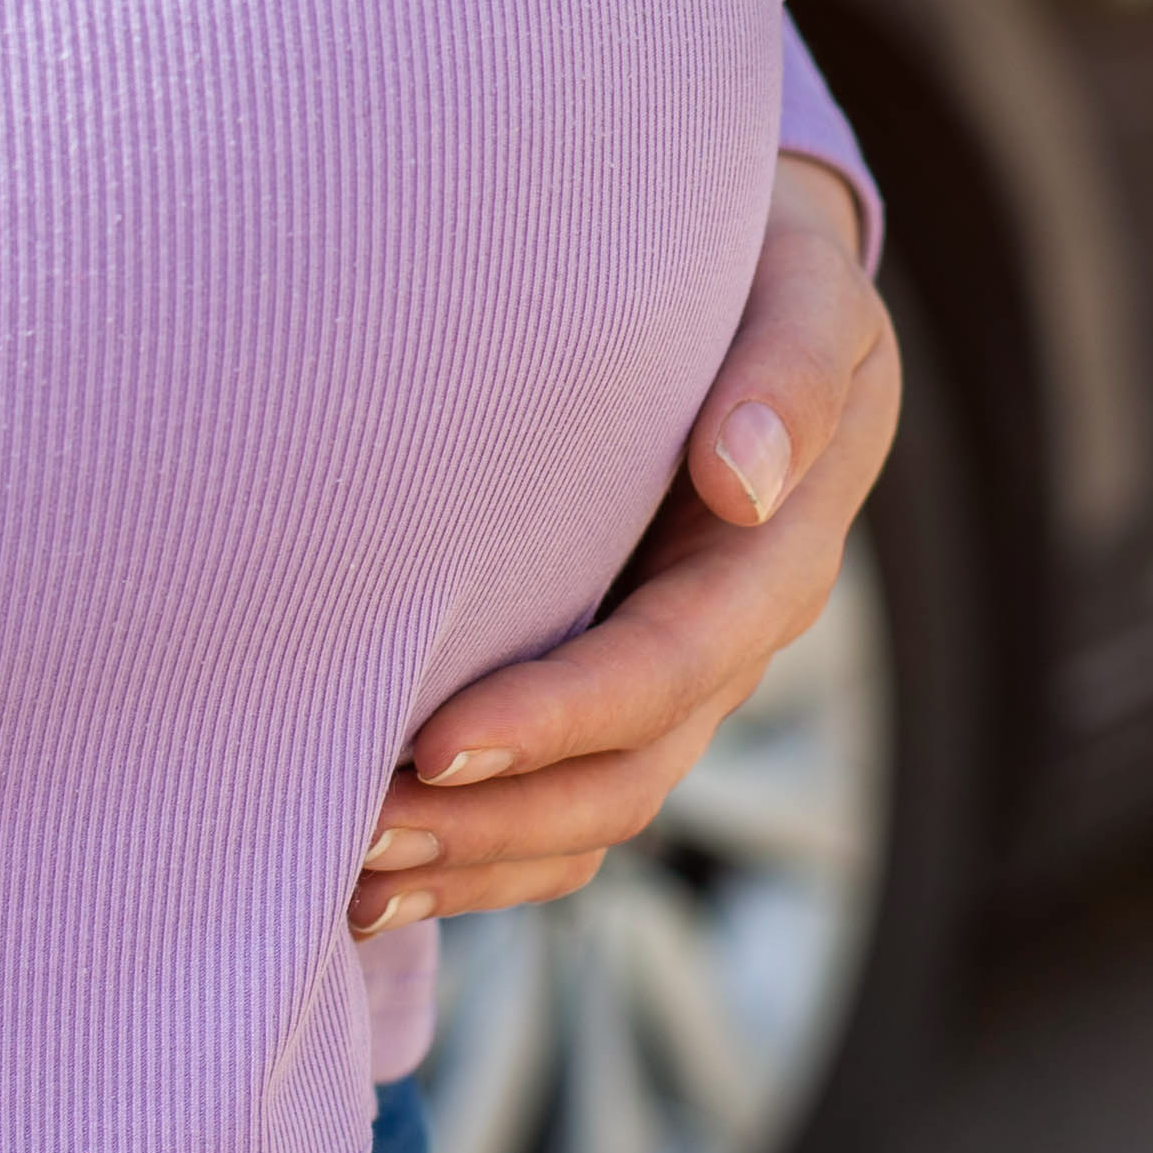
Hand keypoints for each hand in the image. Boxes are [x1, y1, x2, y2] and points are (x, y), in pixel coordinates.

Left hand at [351, 154, 896, 934]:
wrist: (753, 277)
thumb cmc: (765, 271)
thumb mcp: (806, 293)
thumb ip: (789, 376)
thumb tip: (742, 477)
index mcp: (775, 554)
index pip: (671, 663)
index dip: (560, 715)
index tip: (437, 739)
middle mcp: (728, 640)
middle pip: (627, 773)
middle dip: (496, 818)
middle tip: (360, 832)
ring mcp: (673, 677)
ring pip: (589, 813)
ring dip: (476, 858)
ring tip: (347, 878)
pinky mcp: (614, 683)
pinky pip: (562, 807)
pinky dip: (479, 857)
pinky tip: (376, 882)